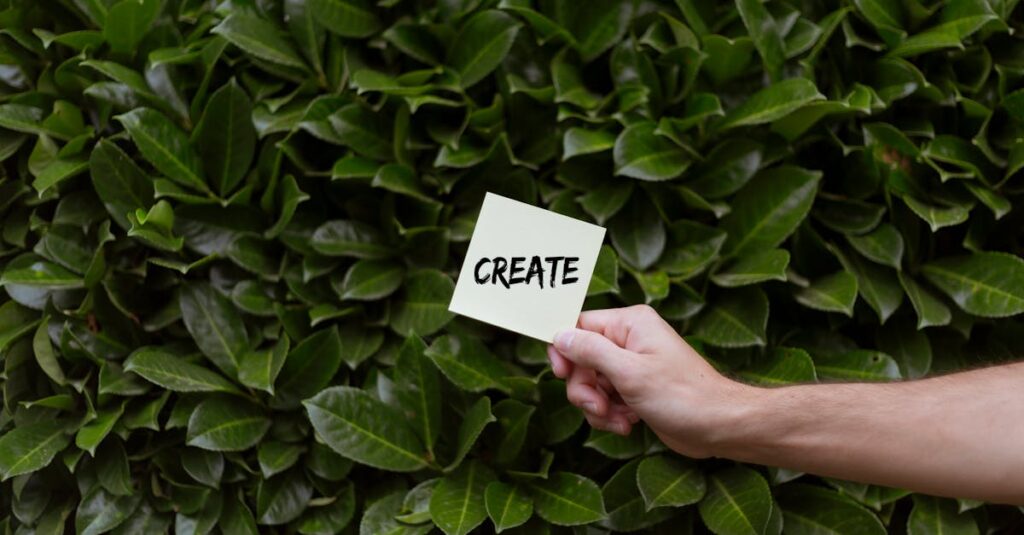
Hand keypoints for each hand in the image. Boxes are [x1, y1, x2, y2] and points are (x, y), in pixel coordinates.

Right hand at [547, 305, 752, 458]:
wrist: (719, 426)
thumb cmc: (682, 396)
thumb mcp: (629, 372)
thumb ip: (590, 351)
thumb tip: (559, 335)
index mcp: (630, 323)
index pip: (579, 325)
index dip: (564, 349)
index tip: (561, 373)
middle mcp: (629, 339)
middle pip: (581, 359)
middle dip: (585, 388)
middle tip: (599, 407)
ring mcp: (632, 365)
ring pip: (591, 382)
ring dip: (598, 406)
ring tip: (619, 419)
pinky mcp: (635, 388)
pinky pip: (605, 398)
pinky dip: (610, 414)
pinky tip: (628, 424)